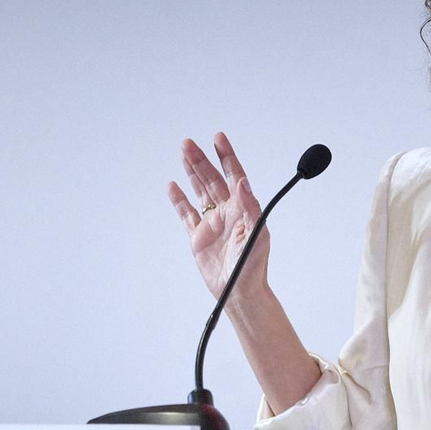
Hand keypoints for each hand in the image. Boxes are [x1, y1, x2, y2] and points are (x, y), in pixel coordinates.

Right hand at [167, 132, 267, 300]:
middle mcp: (227, 211)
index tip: (218, 139)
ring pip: (199, 191)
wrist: (239, 291)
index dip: (226, 156)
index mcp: (243, 208)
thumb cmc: (253, 265)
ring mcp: (211, 222)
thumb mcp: (257, 235)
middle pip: (212, 179)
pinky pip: (186, 213)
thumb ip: (251, 207)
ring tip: (183, 153)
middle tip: (188, 144)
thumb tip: (243, 182)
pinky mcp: (198, 236)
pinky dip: (178, 200)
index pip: (234, 175)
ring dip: (191, 172)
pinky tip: (173, 186)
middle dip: (201, 160)